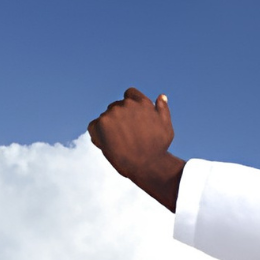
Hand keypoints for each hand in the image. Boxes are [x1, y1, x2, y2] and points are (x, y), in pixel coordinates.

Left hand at [88, 88, 183, 210]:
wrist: (147, 165)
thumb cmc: (158, 148)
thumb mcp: (166, 127)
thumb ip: (163, 109)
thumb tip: (161, 96)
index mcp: (142, 102)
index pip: (129, 94)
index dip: (129, 107)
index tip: (130, 120)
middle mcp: (126, 104)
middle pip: (115, 106)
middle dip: (118, 119)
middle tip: (125, 137)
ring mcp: (113, 113)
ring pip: (105, 117)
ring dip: (107, 128)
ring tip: (118, 144)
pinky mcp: (101, 124)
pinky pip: (93, 126)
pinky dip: (96, 135)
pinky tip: (107, 146)